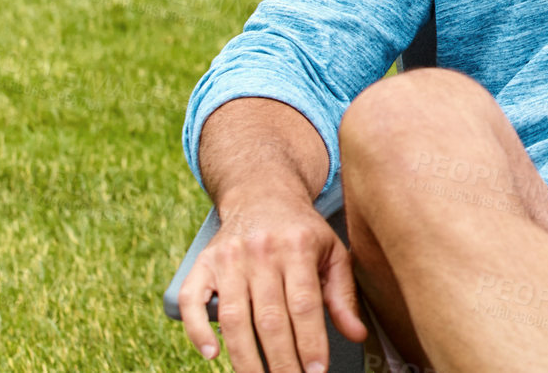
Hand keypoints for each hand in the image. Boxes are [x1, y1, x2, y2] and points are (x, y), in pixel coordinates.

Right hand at [178, 185, 368, 372]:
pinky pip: (192, 300)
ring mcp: (228, 257)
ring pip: (235, 317)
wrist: (262, 193)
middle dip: (281, 361)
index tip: (316, 372)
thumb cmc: (301, 230)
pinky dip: (198, 329)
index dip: (310, 343)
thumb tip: (356, 335)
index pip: (304, 305)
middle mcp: (262, 251)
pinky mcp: (203, 264)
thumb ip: (343, 295)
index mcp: (298, 247)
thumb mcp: (332, 252)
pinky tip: (212, 354)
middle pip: (270, 318)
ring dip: (246, 358)